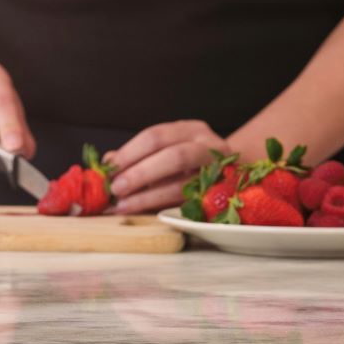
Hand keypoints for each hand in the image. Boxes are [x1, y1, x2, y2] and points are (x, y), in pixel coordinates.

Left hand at [105, 120, 233, 214]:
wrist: (236, 177)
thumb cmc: (192, 164)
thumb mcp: (167, 150)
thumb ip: (139, 155)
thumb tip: (107, 162)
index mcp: (192, 130)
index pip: (158, 136)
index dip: (130, 152)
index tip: (109, 168)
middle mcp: (209, 147)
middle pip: (174, 156)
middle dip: (141, 173)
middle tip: (116, 188)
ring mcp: (217, 175)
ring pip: (181, 185)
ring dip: (146, 197)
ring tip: (122, 205)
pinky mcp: (216, 199)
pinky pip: (185, 206)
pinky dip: (158, 209)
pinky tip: (139, 213)